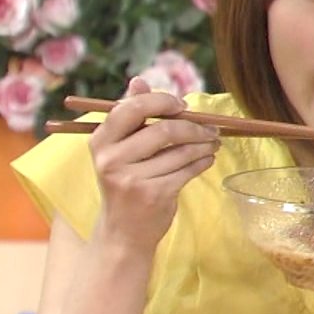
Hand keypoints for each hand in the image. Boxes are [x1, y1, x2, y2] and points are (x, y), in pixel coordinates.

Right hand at [90, 77, 219, 250]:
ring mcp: (132, 179)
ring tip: (212, 142)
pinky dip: (203, 161)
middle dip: (194, 127)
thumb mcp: (120, 149)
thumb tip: (139, 80)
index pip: (131, 108)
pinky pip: (188, 170)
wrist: (123, 232)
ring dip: (204, 144)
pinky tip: (206, 158)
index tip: (182, 106)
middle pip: (163, 130)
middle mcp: (111, 159)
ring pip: (181, 151)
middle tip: (210, 129)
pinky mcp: (153, 195)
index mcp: (100, 141)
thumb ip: (131, 115)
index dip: (161, 102)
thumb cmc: (125, 182)